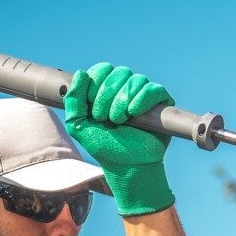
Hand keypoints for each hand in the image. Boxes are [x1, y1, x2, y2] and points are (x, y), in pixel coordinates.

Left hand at [63, 62, 174, 216]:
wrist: (127, 166)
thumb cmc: (104, 146)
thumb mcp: (78, 125)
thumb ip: (73, 100)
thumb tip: (81, 73)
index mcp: (107, 89)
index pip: (103, 69)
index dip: (96, 84)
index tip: (93, 109)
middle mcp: (126, 88)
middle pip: (119, 72)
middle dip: (107, 95)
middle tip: (105, 118)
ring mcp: (144, 95)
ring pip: (136, 80)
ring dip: (123, 101)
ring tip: (119, 121)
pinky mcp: (162, 103)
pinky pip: (153, 89)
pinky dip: (142, 100)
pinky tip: (134, 114)